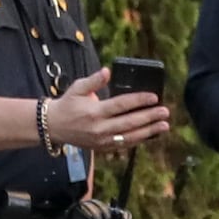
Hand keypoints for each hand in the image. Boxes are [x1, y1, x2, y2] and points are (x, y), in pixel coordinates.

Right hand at [45, 68, 170, 150]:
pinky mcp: (102, 148)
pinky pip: (124, 145)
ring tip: (164, 125)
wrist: (54, 127)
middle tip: (165, 112)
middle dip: (149, 117)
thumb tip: (108, 71)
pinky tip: (151, 135)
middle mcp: (99, 128)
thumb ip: (94, 80)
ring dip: (149, 132)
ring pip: (130, 137)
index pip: (121, 105)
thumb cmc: (67, 104)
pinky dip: (139, 140)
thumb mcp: (78, 88)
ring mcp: (101, 140)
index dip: (139, 100)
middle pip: (129, 123)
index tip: (154, 97)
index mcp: (94, 112)